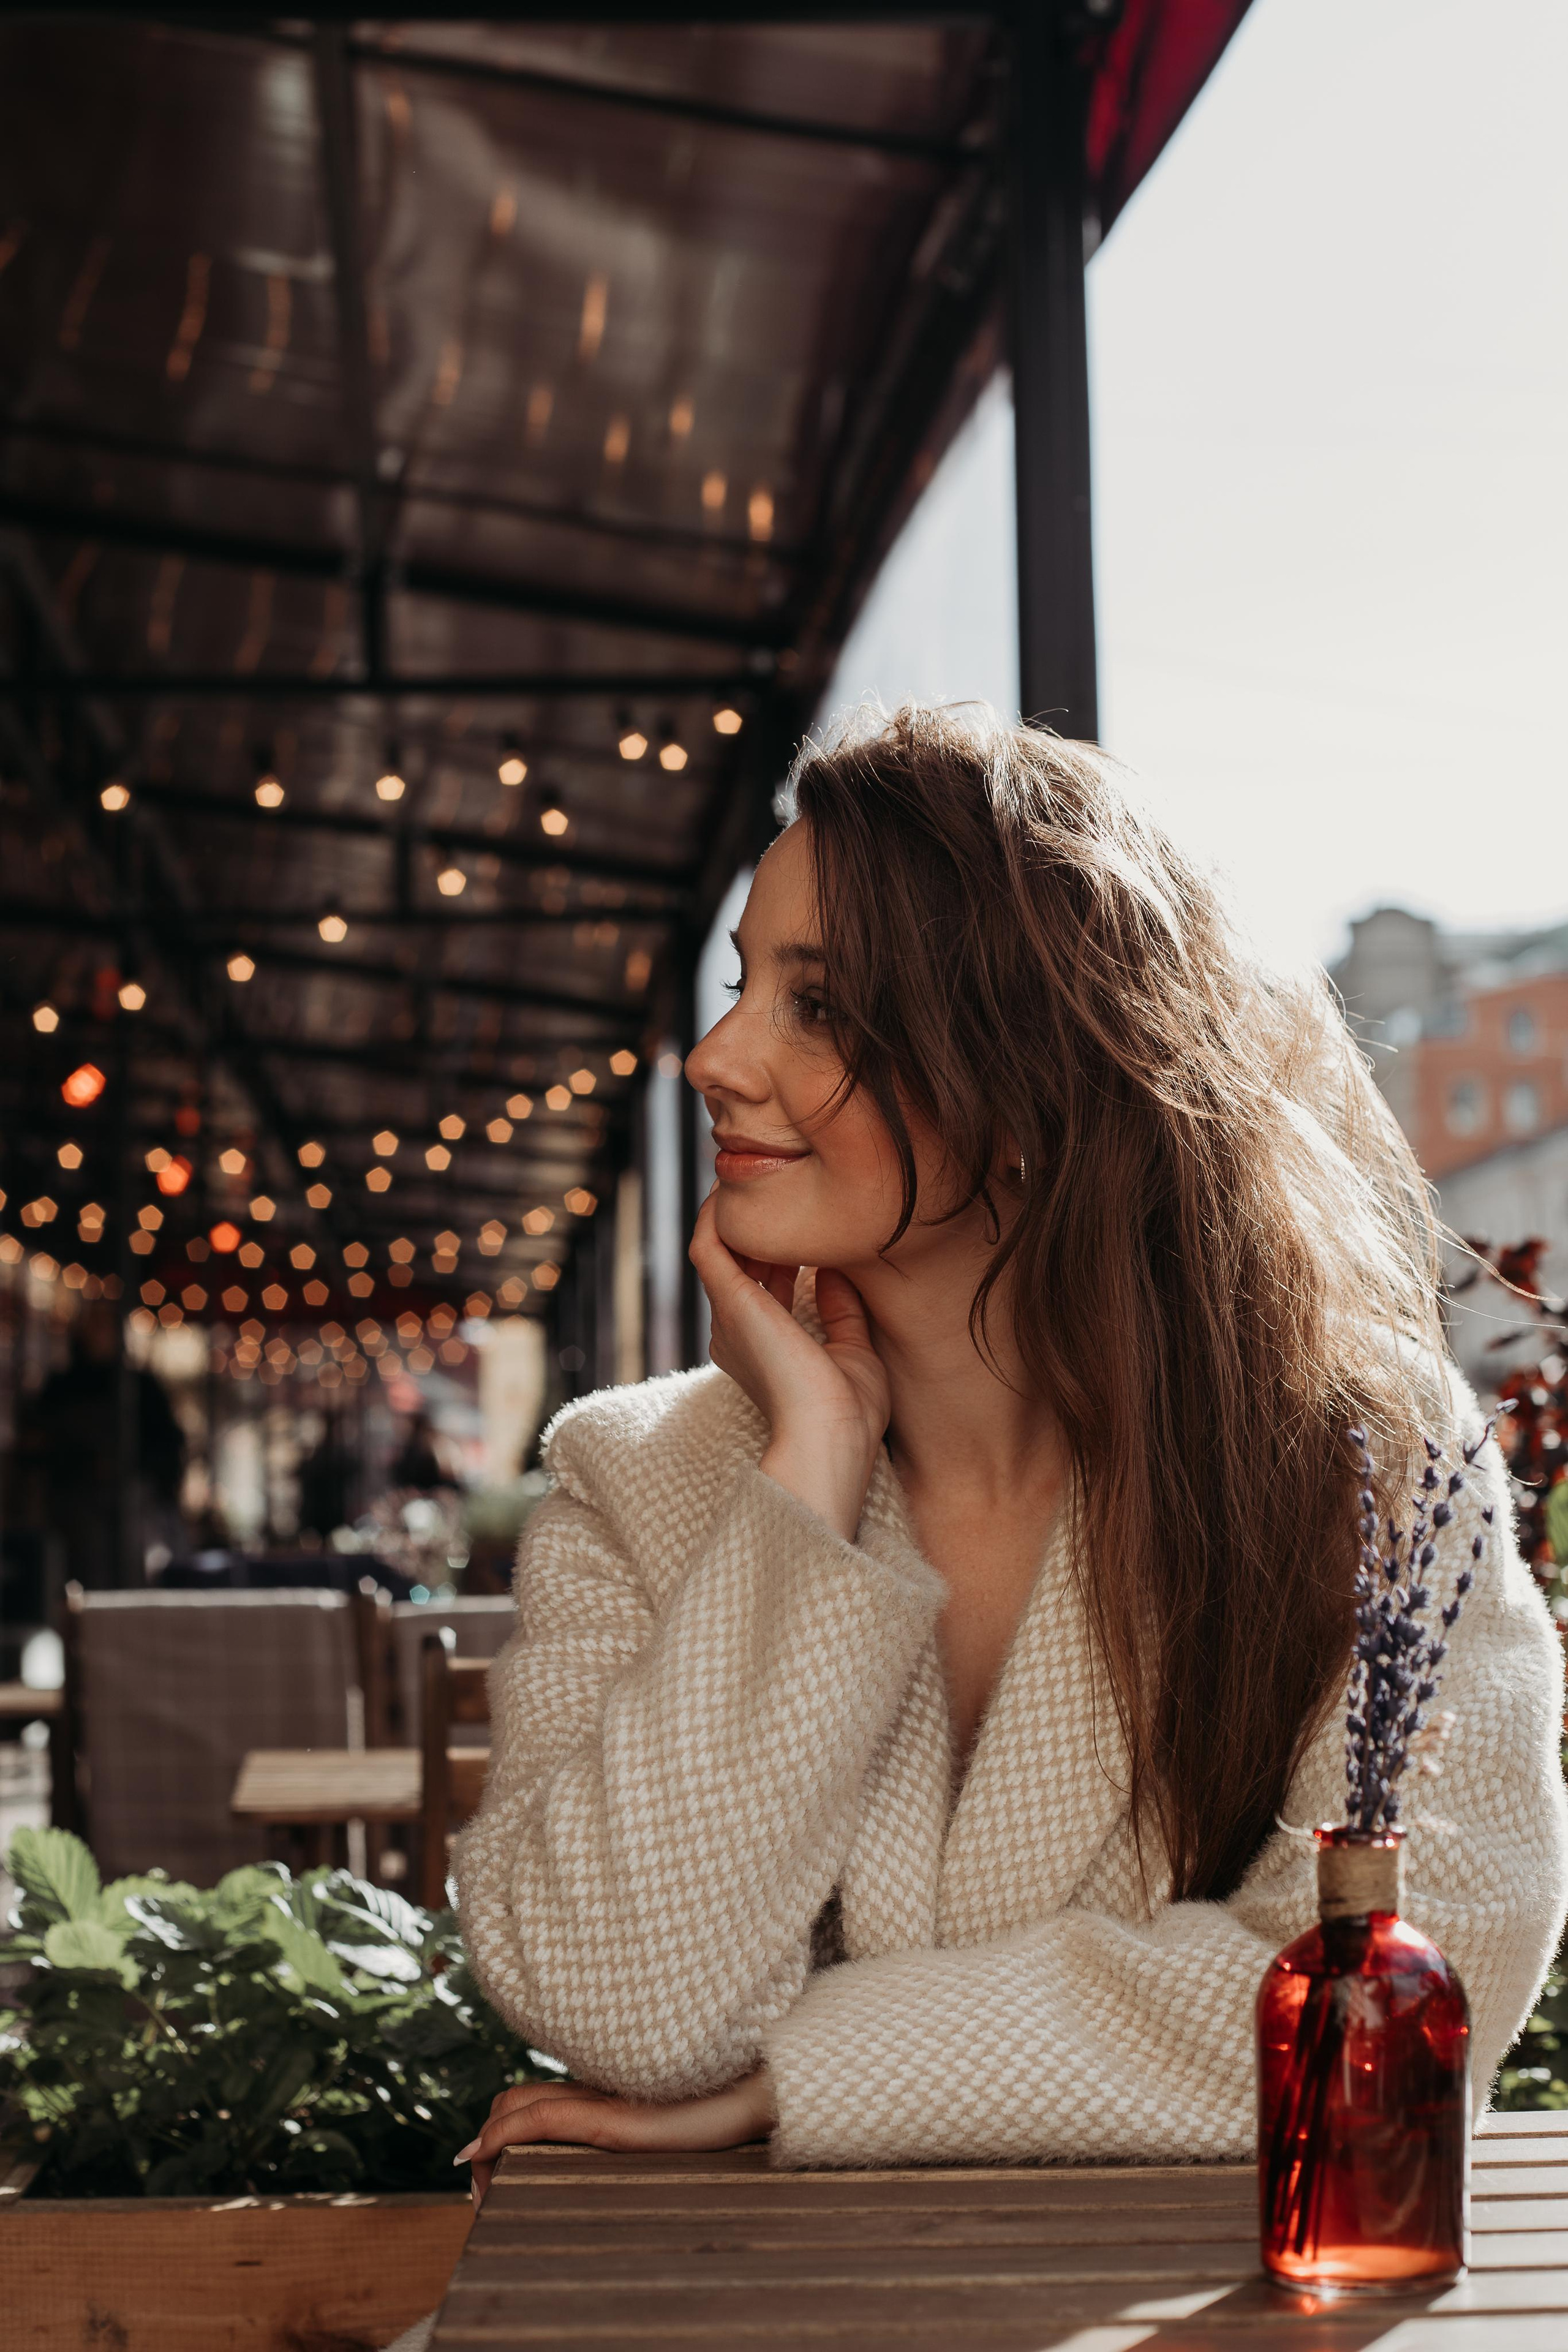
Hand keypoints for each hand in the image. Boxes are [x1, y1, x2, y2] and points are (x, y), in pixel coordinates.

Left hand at [454, 2066, 776, 2204]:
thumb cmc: (724, 2111)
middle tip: (480, 2187)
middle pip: (516, 2099)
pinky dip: (505, 2137)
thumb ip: (637, 2127)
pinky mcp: (614, 2117)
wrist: (761, 2092)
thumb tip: (626, 2147)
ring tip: (482, 2187)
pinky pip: (544, 2119)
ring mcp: (604, 2099)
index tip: (484, 2166)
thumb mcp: (669, 2126)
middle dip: (487, 2143)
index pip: (533, 2096)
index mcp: (608, 2089)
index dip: (500, 2127)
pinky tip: (485, 2155)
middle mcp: (598, 2087)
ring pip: (520, 2108)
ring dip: (488, 2147)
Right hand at [689, 1191, 889, 1538]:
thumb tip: (834, 1269)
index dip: (784, 1245)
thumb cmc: (846, 1415)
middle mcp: (738, 1329)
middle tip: (790, 1179)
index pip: (764, 1281)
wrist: (828, 1441)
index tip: (813, 1214)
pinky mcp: (730, 1303)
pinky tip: (748, 1189)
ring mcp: (729, 1316)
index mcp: (763, 1344)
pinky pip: (709, 1242)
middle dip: (762, 1221)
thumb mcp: (853, 1353)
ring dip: (741, 1209)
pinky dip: (722, 1213)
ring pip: (719, 1244)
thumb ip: (842, 1311)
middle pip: (740, 1258)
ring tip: (768, 1171)